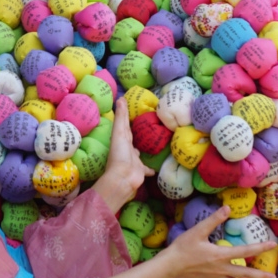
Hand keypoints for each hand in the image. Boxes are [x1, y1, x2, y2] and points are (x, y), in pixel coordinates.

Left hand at [93, 98, 154, 214]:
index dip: (128, 119)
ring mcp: (134, 161)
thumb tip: (120, 98)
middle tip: (149, 126)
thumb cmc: (120, 154)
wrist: (123, 178)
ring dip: (146, 150)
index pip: (125, 126)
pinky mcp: (141, 171)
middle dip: (139, 134)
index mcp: (122, 139)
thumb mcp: (120, 133)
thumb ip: (121, 117)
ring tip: (156, 143)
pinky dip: (151, 168)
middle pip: (133, 139)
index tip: (136, 111)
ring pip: (141, 154)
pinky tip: (158, 166)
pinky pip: (148, 169)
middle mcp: (127, 149)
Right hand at [161, 207, 273, 277]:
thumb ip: (214, 219)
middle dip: (260, 276)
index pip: (245, 251)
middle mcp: (221, 269)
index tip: (272, 245)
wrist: (170, 266)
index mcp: (220, 255)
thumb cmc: (183, 247)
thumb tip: (227, 207)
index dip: (260, 248)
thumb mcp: (198, 230)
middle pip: (245, 274)